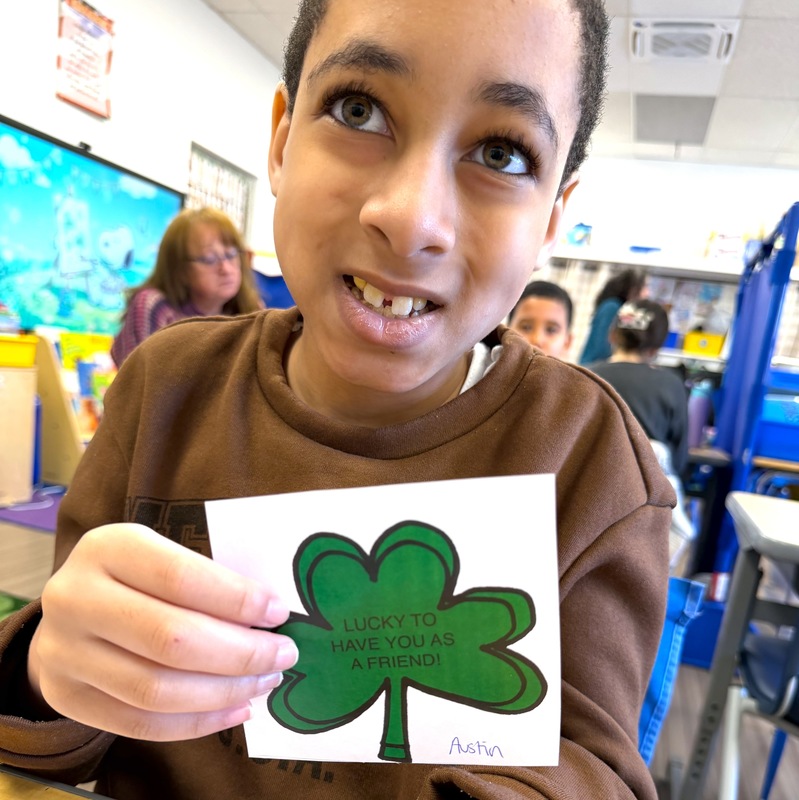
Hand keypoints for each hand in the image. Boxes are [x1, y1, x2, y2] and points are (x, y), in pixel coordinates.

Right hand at [28, 523, 296, 740]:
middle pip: (170, 638)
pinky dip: (197, 722)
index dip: (236, 599)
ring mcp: (63, 651)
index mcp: (108, 548)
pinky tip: (236, 709)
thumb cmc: (138, 574)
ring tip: (265, 682)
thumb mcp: (164, 553)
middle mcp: (75, 598)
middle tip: (283, 655)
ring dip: (224, 692)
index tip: (279, 612)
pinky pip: (140, 724)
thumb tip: (272, 617)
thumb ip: (208, 579)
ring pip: (156, 689)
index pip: (180, 577)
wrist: (72, 606)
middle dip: (241, 653)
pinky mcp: (66, 696)